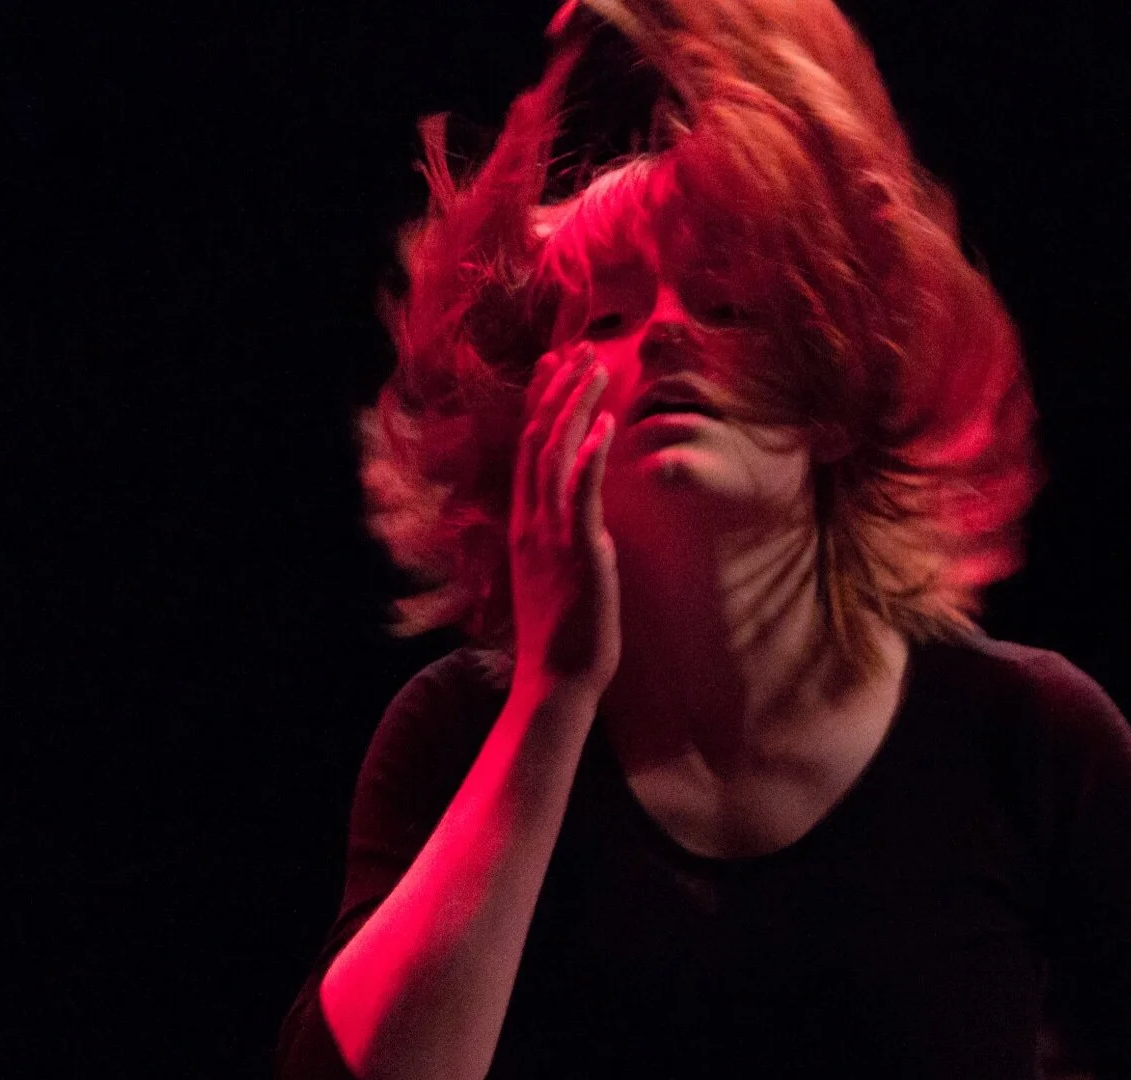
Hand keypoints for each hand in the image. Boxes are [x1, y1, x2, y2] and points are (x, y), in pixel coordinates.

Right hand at [510, 343, 620, 698]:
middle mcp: (532, 522)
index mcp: (527, 524)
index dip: (541, 403)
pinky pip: (581, 497)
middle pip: (536, 440)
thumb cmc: (566, 634)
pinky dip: (589, 458)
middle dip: (557, 391)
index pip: (529, 449)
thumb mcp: (562, 576)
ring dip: (574, 409)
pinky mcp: (578, 554)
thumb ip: (572, 543)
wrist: (558, 680)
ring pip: (555, 457)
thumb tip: (593, 525)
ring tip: (593, 369)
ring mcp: (551, 536)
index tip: (555, 364)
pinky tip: (603, 427)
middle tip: (578, 349)